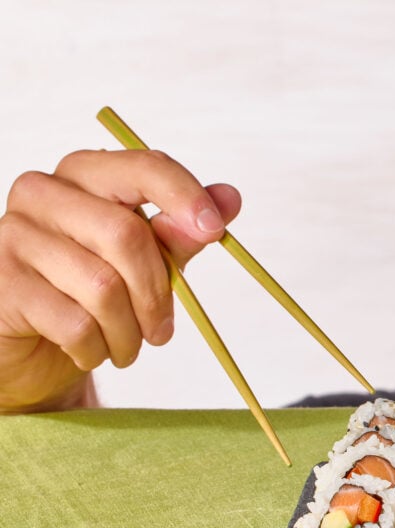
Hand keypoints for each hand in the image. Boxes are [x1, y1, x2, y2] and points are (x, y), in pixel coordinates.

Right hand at [0, 149, 240, 411]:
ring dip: (128, 332)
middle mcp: (42, 194)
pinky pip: (75, 323)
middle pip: (126, 235)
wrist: (30, 348)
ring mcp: (14, 236)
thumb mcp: (147, 261)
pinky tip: (92, 351)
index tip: (214, 230)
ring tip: (127, 346)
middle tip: (163, 331)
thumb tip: (228, 198)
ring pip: (102, 287)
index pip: (142, 167)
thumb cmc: (91, 293)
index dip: (184, 196)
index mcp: (84, 175)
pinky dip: (97, 348)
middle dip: (156, 294)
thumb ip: (182, 232)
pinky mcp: (2, 284)